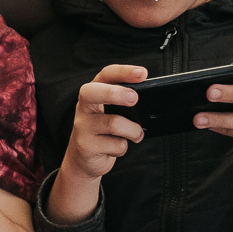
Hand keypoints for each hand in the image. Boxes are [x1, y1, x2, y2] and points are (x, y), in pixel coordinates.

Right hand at [46, 64, 145, 225]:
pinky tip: (117, 147)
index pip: (106, 75)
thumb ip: (124, 104)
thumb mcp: (111, 112)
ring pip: (114, 123)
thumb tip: (150, 103)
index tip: (143, 74)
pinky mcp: (86, 145)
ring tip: (136, 134)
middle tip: (134, 98)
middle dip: (116, 93)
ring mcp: (83, 126)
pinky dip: (123, 147)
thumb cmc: (103, 131)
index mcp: (93, 93)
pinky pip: (115, 144)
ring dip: (133, 130)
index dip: (123, 72)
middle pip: (94, 92)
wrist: (84, 159)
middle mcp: (84, 107)